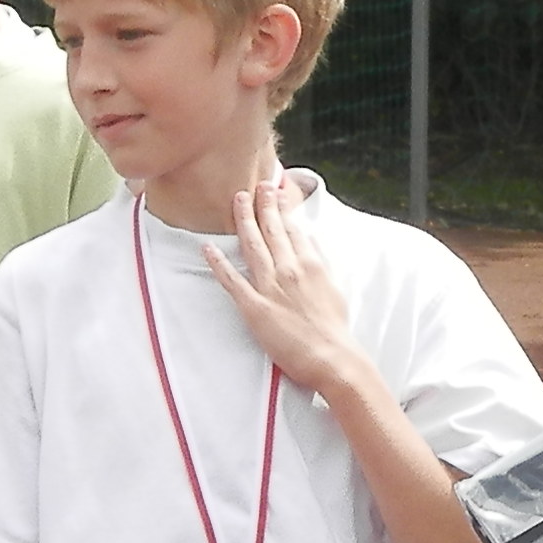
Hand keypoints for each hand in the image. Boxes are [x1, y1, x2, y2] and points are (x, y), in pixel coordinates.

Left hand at [198, 172, 369, 399]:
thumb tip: (310, 241)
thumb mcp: (333, 288)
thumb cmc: (334, 329)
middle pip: (273, 229)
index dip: (284, 207)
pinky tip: (207, 248)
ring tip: (237, 200)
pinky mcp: (255, 307)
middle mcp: (290, 269)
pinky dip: (218, 263)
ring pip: (253, 245)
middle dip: (263, 204)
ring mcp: (271, 287)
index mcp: (311, 265)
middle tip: (256, 184)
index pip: (294, 228)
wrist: (333, 358)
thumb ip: (320, 262)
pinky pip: (232, 281)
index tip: (277, 191)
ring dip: (243, 220)